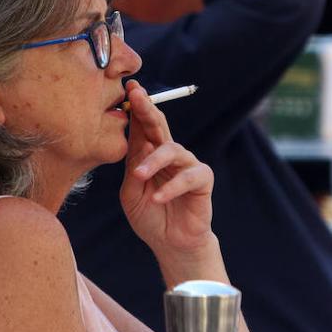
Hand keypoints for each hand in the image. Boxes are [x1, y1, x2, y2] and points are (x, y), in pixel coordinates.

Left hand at [119, 81, 215, 257]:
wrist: (171, 244)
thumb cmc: (150, 216)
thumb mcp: (131, 193)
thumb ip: (132, 168)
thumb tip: (134, 141)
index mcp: (150, 154)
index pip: (142, 126)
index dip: (136, 107)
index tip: (129, 88)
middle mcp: (169, 154)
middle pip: (159, 125)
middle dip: (147, 109)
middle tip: (137, 96)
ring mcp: (187, 165)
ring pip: (172, 150)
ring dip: (153, 162)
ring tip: (139, 176)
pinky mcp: (202, 180)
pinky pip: (188, 177)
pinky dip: (171, 187)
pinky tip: (158, 198)